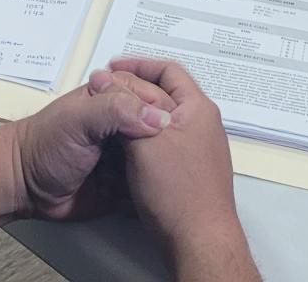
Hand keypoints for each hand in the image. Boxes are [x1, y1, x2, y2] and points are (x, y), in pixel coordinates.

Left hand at [10, 68, 174, 222]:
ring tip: (168, 178)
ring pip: (159, 157)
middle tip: (172, 158)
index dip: (167, 114)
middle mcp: (125, 123)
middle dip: (170, 144)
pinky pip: (149, 184)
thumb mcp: (79, 119)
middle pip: (163, 129)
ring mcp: (127, 153)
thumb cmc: (43, 145)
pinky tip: (157, 192)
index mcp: (116, 96)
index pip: (156, 98)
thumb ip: (115, 110)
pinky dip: (155, 189)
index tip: (174, 132)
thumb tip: (156, 118)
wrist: (26, 185)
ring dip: (164, 167)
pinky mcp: (126, 182)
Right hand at [109, 58, 255, 273]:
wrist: (198, 241)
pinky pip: (161, 143)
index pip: (169, 72)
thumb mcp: (145, 141)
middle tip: (105, 92)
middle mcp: (202, 126)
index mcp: (198, 110)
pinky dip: (140, 138)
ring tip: (109, 117)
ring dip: (134, 116)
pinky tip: (122, 148)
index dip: (138, 65)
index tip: (113, 68)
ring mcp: (196, 150)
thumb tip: (105, 80)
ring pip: (160, 121)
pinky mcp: (187, 172)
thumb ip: (124, 108)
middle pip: (163, 95)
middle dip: (132, 91)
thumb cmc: (180, 193)